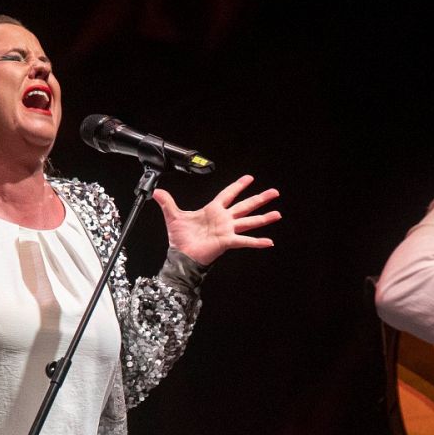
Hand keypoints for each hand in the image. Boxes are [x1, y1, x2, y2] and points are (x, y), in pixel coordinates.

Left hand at [152, 174, 280, 265]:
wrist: (180, 256)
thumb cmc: (180, 239)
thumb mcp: (173, 216)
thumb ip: (167, 202)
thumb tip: (156, 191)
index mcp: (213, 210)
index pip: (228, 194)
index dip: (238, 186)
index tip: (249, 178)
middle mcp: (223, 219)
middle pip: (245, 206)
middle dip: (260, 198)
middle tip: (274, 192)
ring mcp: (227, 230)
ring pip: (249, 221)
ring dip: (264, 218)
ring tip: (277, 213)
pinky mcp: (227, 241)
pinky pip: (244, 241)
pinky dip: (257, 242)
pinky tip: (269, 242)